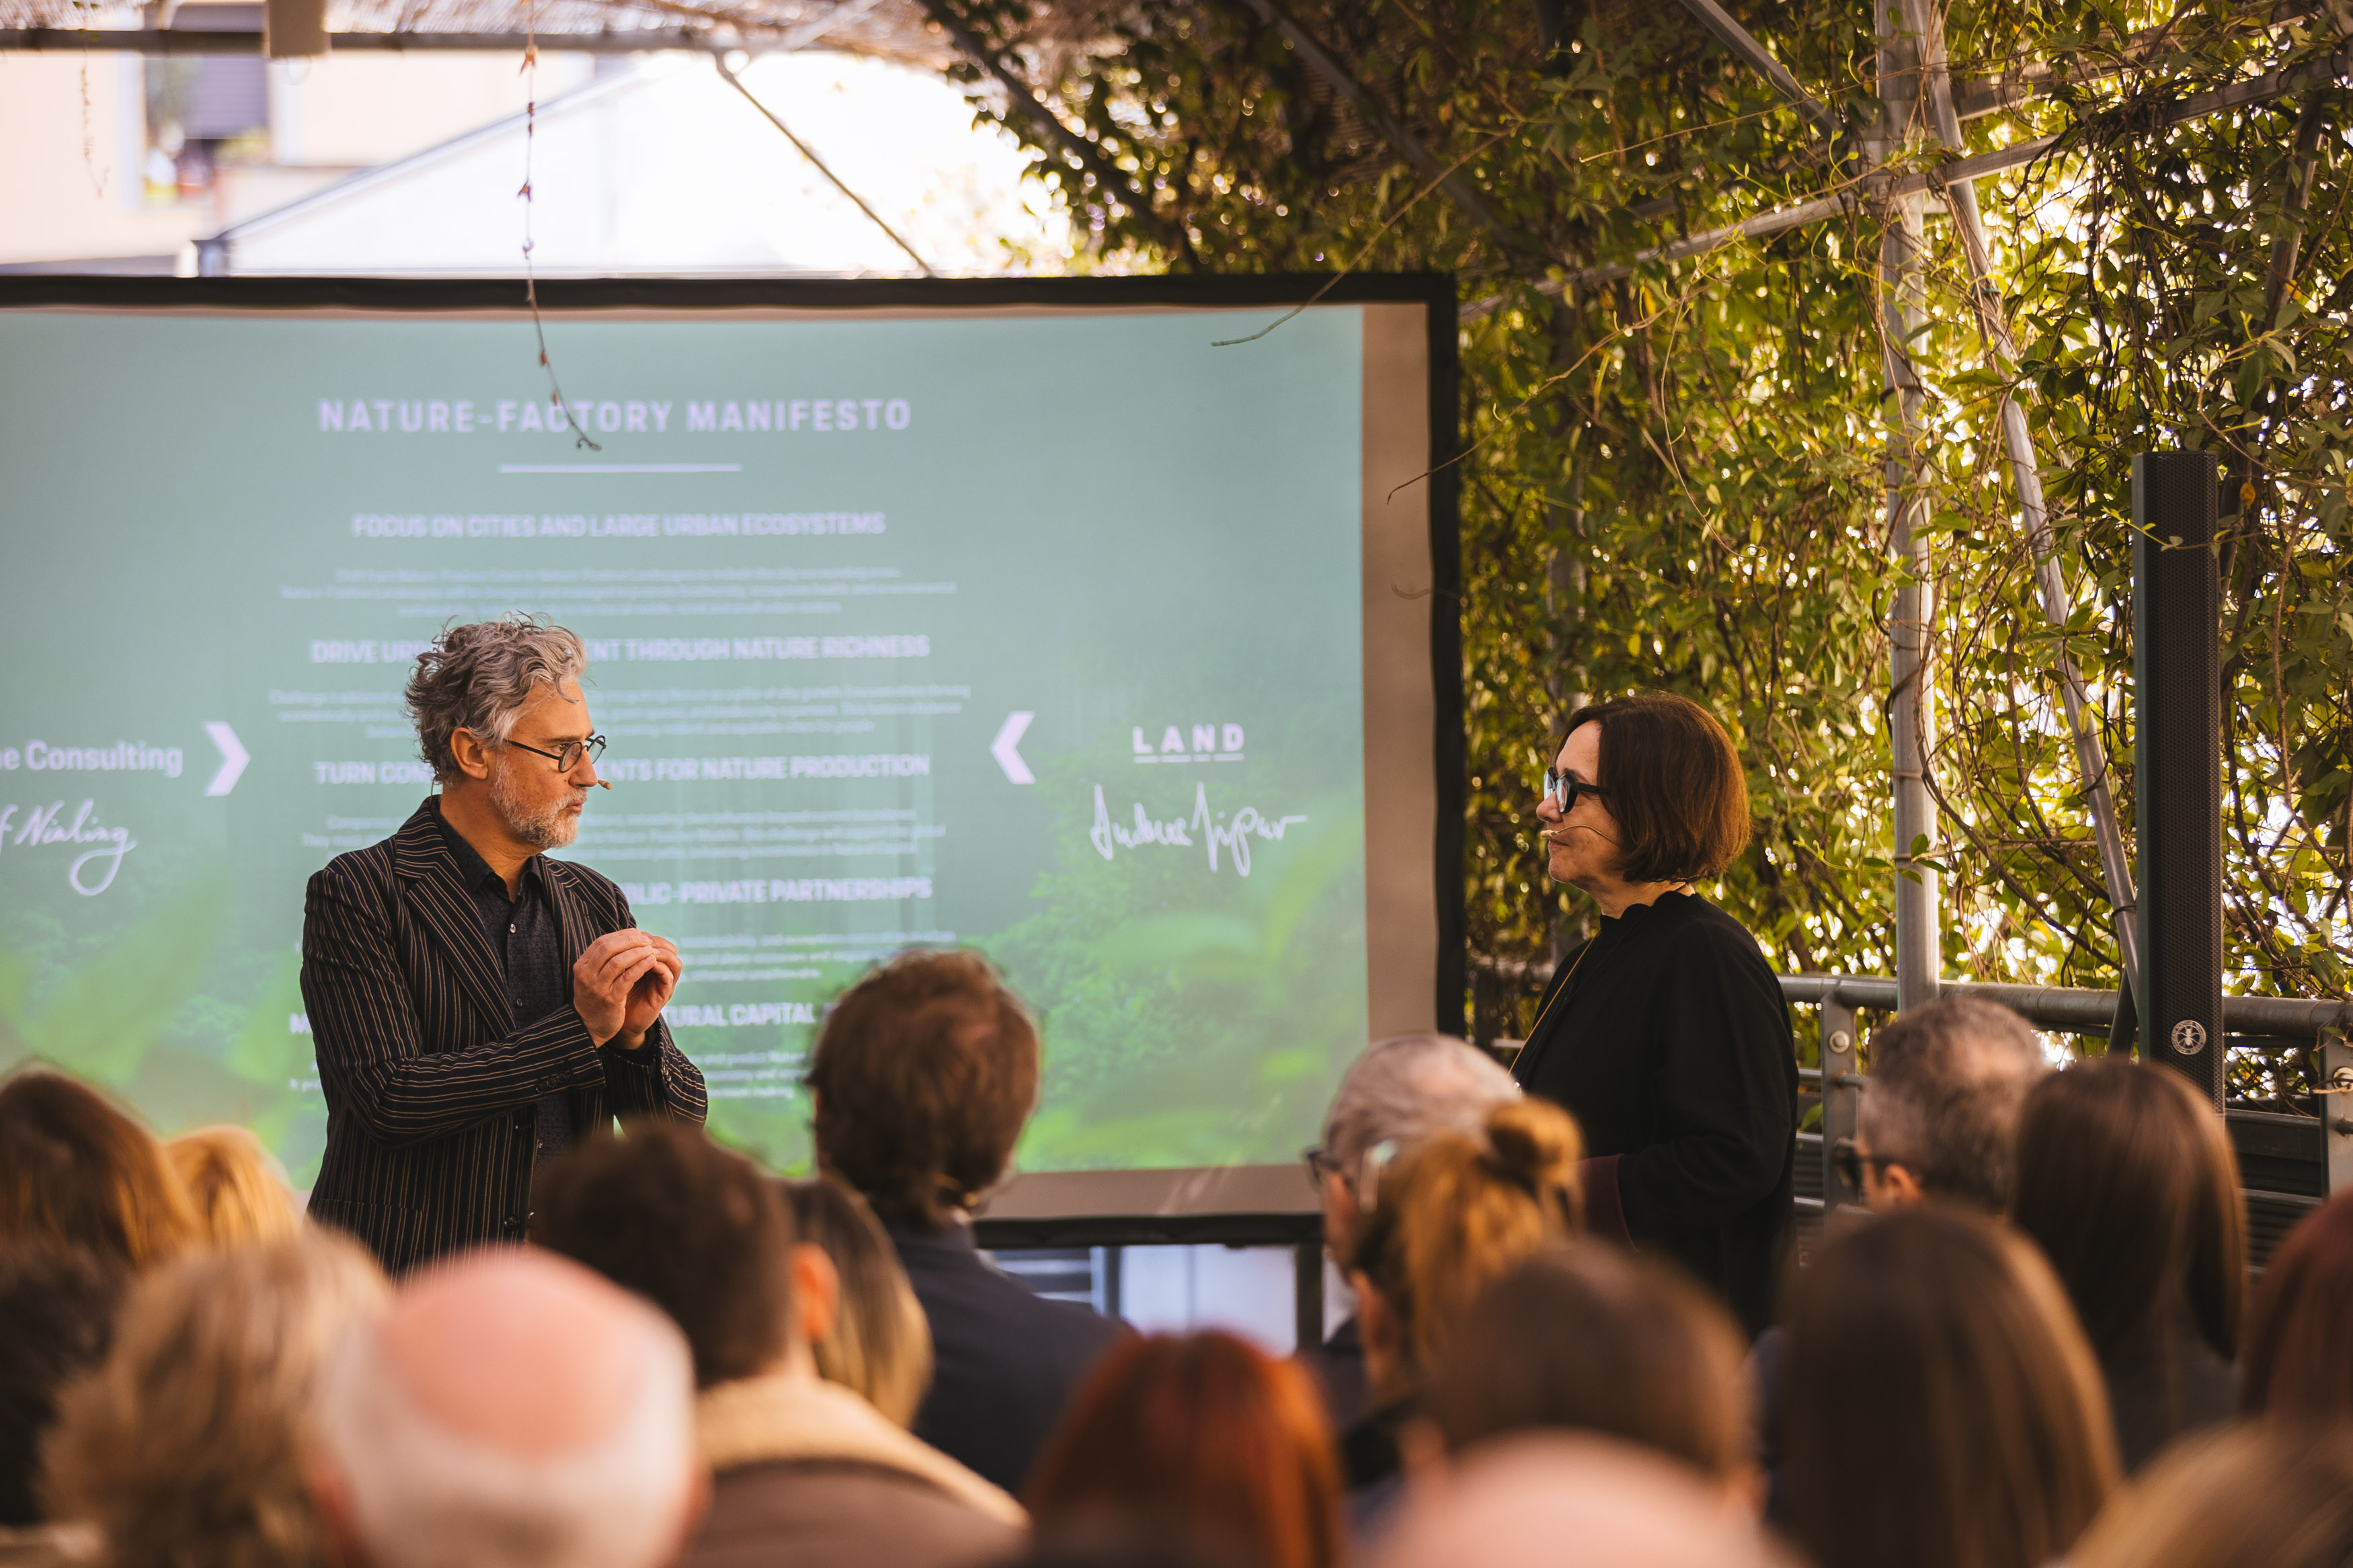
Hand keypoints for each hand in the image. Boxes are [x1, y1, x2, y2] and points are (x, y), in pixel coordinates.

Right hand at [573, 930, 679, 1047]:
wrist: (589, 1027)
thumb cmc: (596, 998)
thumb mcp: (593, 976)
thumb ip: (603, 959)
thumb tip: (625, 938)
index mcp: (582, 966)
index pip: (601, 942)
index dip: (621, 935)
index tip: (637, 933)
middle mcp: (586, 975)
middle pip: (608, 948)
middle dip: (629, 940)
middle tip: (646, 939)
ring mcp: (597, 988)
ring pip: (618, 962)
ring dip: (637, 952)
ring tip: (651, 949)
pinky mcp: (610, 999)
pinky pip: (627, 978)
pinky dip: (641, 966)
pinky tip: (651, 962)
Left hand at [617, 932, 679, 1048]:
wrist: (616, 1022)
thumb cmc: (614, 995)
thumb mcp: (615, 973)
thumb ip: (619, 957)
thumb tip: (613, 936)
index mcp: (649, 964)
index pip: (656, 941)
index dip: (645, 935)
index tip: (630, 933)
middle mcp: (660, 972)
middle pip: (670, 948)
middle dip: (654, 941)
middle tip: (640, 939)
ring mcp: (664, 984)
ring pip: (674, 961)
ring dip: (660, 953)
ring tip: (645, 950)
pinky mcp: (663, 995)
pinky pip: (668, 977)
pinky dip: (660, 968)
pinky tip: (646, 964)